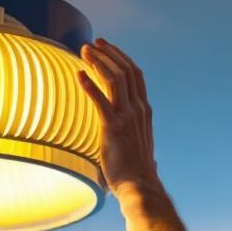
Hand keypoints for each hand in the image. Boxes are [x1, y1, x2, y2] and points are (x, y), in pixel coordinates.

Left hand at [77, 38, 159, 192]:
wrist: (140, 187)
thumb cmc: (138, 174)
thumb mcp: (145, 154)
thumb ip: (147, 150)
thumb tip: (153, 160)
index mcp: (145, 111)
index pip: (136, 75)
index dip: (121, 57)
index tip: (107, 47)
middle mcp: (138, 109)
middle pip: (125, 70)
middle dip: (108, 53)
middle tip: (93, 43)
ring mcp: (127, 117)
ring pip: (114, 79)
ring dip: (98, 61)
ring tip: (84, 51)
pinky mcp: (113, 127)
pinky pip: (99, 99)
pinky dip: (88, 84)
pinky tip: (77, 74)